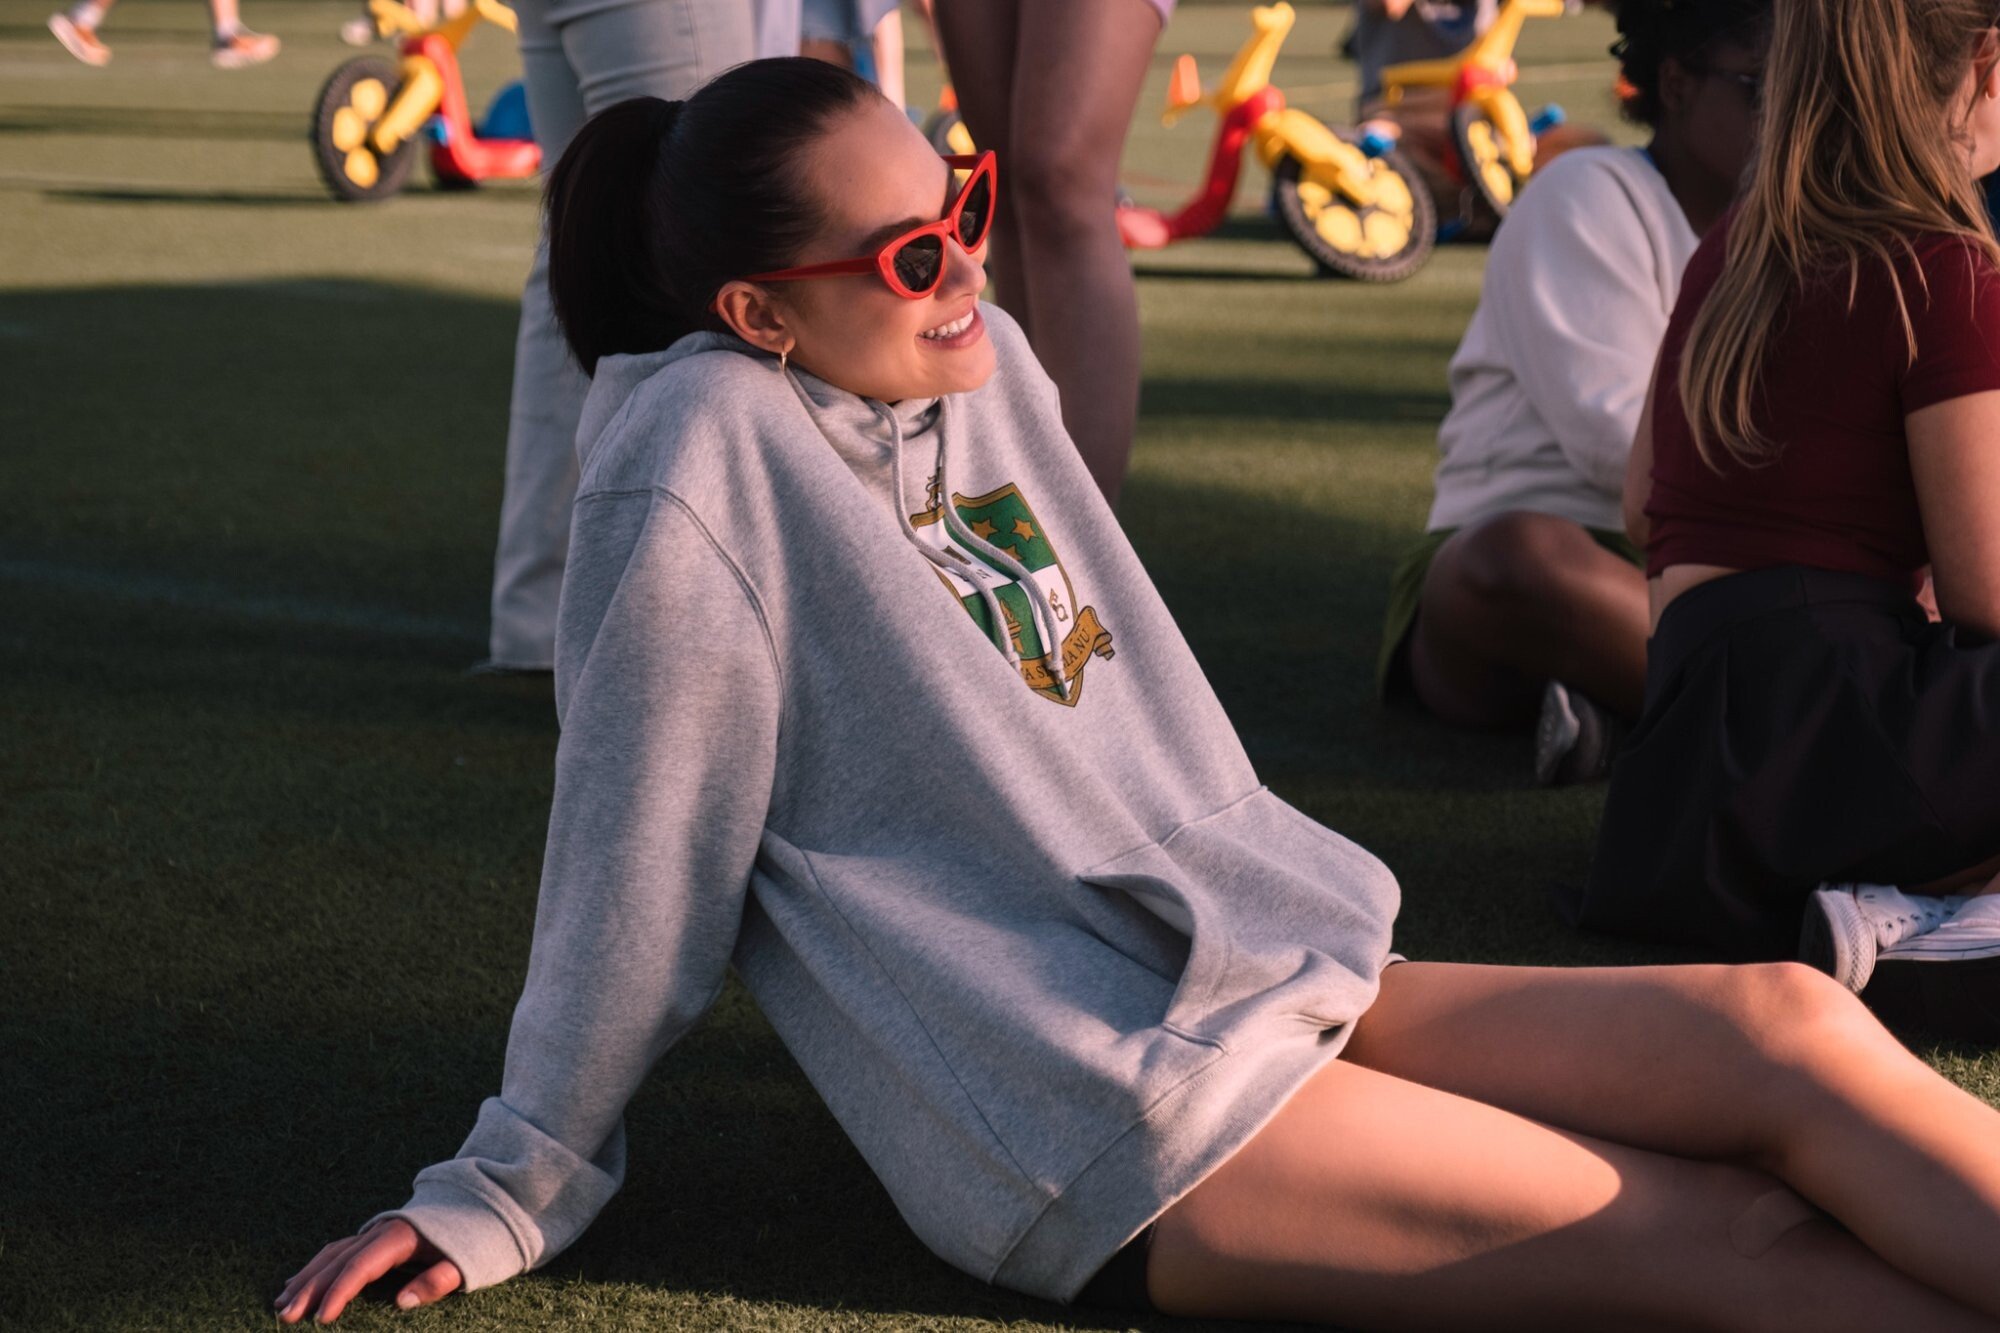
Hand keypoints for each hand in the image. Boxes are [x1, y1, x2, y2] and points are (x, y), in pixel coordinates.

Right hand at [274, 1219, 461, 1323]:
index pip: (361, 1265)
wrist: (480, 1206)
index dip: (340, 1291)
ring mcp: (375, 1232)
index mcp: (401, 1235)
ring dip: (306, 1279)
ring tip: (281, 1305)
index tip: (321, 1318)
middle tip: (286, 1317)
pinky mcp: (373, 1238)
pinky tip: (295, 1284)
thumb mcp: (465, 1262)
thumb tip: (402, 1302)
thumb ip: (437, 1281)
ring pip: (332, 1254)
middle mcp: (381, 1230)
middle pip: (338, 1260)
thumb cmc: (473, 1239)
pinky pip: (337, 1252)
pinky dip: (316, 1268)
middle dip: (310, 1288)